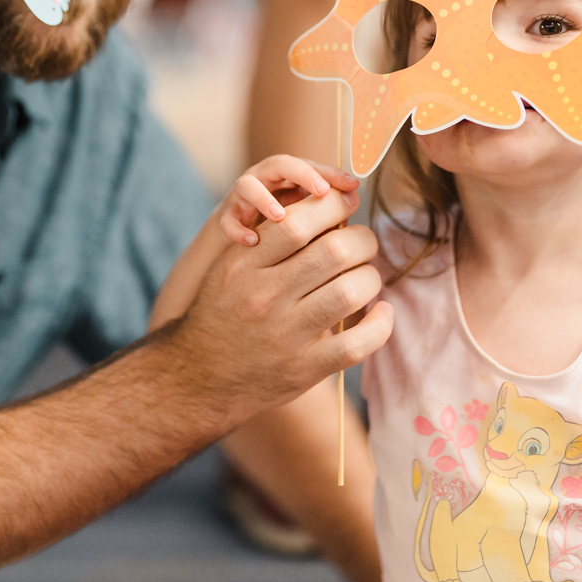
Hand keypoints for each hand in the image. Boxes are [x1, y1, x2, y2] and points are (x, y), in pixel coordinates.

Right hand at [165, 186, 392, 418]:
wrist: (201, 377)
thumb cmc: (225, 312)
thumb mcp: (231, 268)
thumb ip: (271, 239)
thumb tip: (332, 205)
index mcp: (243, 265)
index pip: (296, 221)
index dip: (331, 205)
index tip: (345, 204)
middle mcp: (263, 297)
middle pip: (334, 251)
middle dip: (362, 240)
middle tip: (363, 243)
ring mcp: (285, 335)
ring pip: (351, 291)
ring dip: (371, 278)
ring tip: (367, 277)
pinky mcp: (304, 369)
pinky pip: (357, 343)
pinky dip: (380, 325)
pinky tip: (381, 313)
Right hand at [220, 154, 359, 246]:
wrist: (240, 241)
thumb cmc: (281, 227)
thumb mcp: (306, 216)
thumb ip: (326, 209)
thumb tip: (353, 203)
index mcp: (287, 177)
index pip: (310, 165)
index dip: (330, 173)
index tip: (351, 185)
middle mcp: (264, 180)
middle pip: (280, 164)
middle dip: (302, 174)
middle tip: (322, 191)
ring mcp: (243, 196)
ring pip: (247, 185)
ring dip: (264, 199)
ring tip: (280, 217)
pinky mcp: (226, 216)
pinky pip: (227, 218)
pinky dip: (238, 229)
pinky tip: (252, 242)